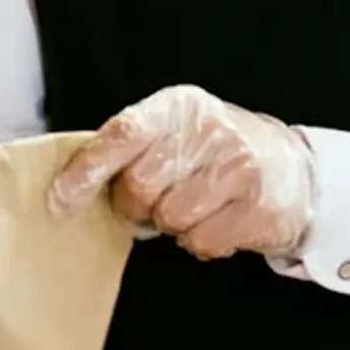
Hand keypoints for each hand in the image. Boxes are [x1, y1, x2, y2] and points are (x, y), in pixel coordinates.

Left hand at [48, 85, 315, 259]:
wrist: (288, 169)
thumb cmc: (209, 154)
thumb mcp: (171, 133)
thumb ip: (125, 150)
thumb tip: (67, 190)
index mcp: (178, 107)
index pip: (123, 134)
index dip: (86, 170)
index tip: (60, 200)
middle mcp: (209, 130)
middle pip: (139, 186)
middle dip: (135, 205)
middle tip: (152, 201)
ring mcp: (238, 166)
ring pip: (170, 219)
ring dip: (170, 224)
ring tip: (191, 206)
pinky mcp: (256, 206)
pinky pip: (198, 242)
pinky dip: (198, 241)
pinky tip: (214, 220)